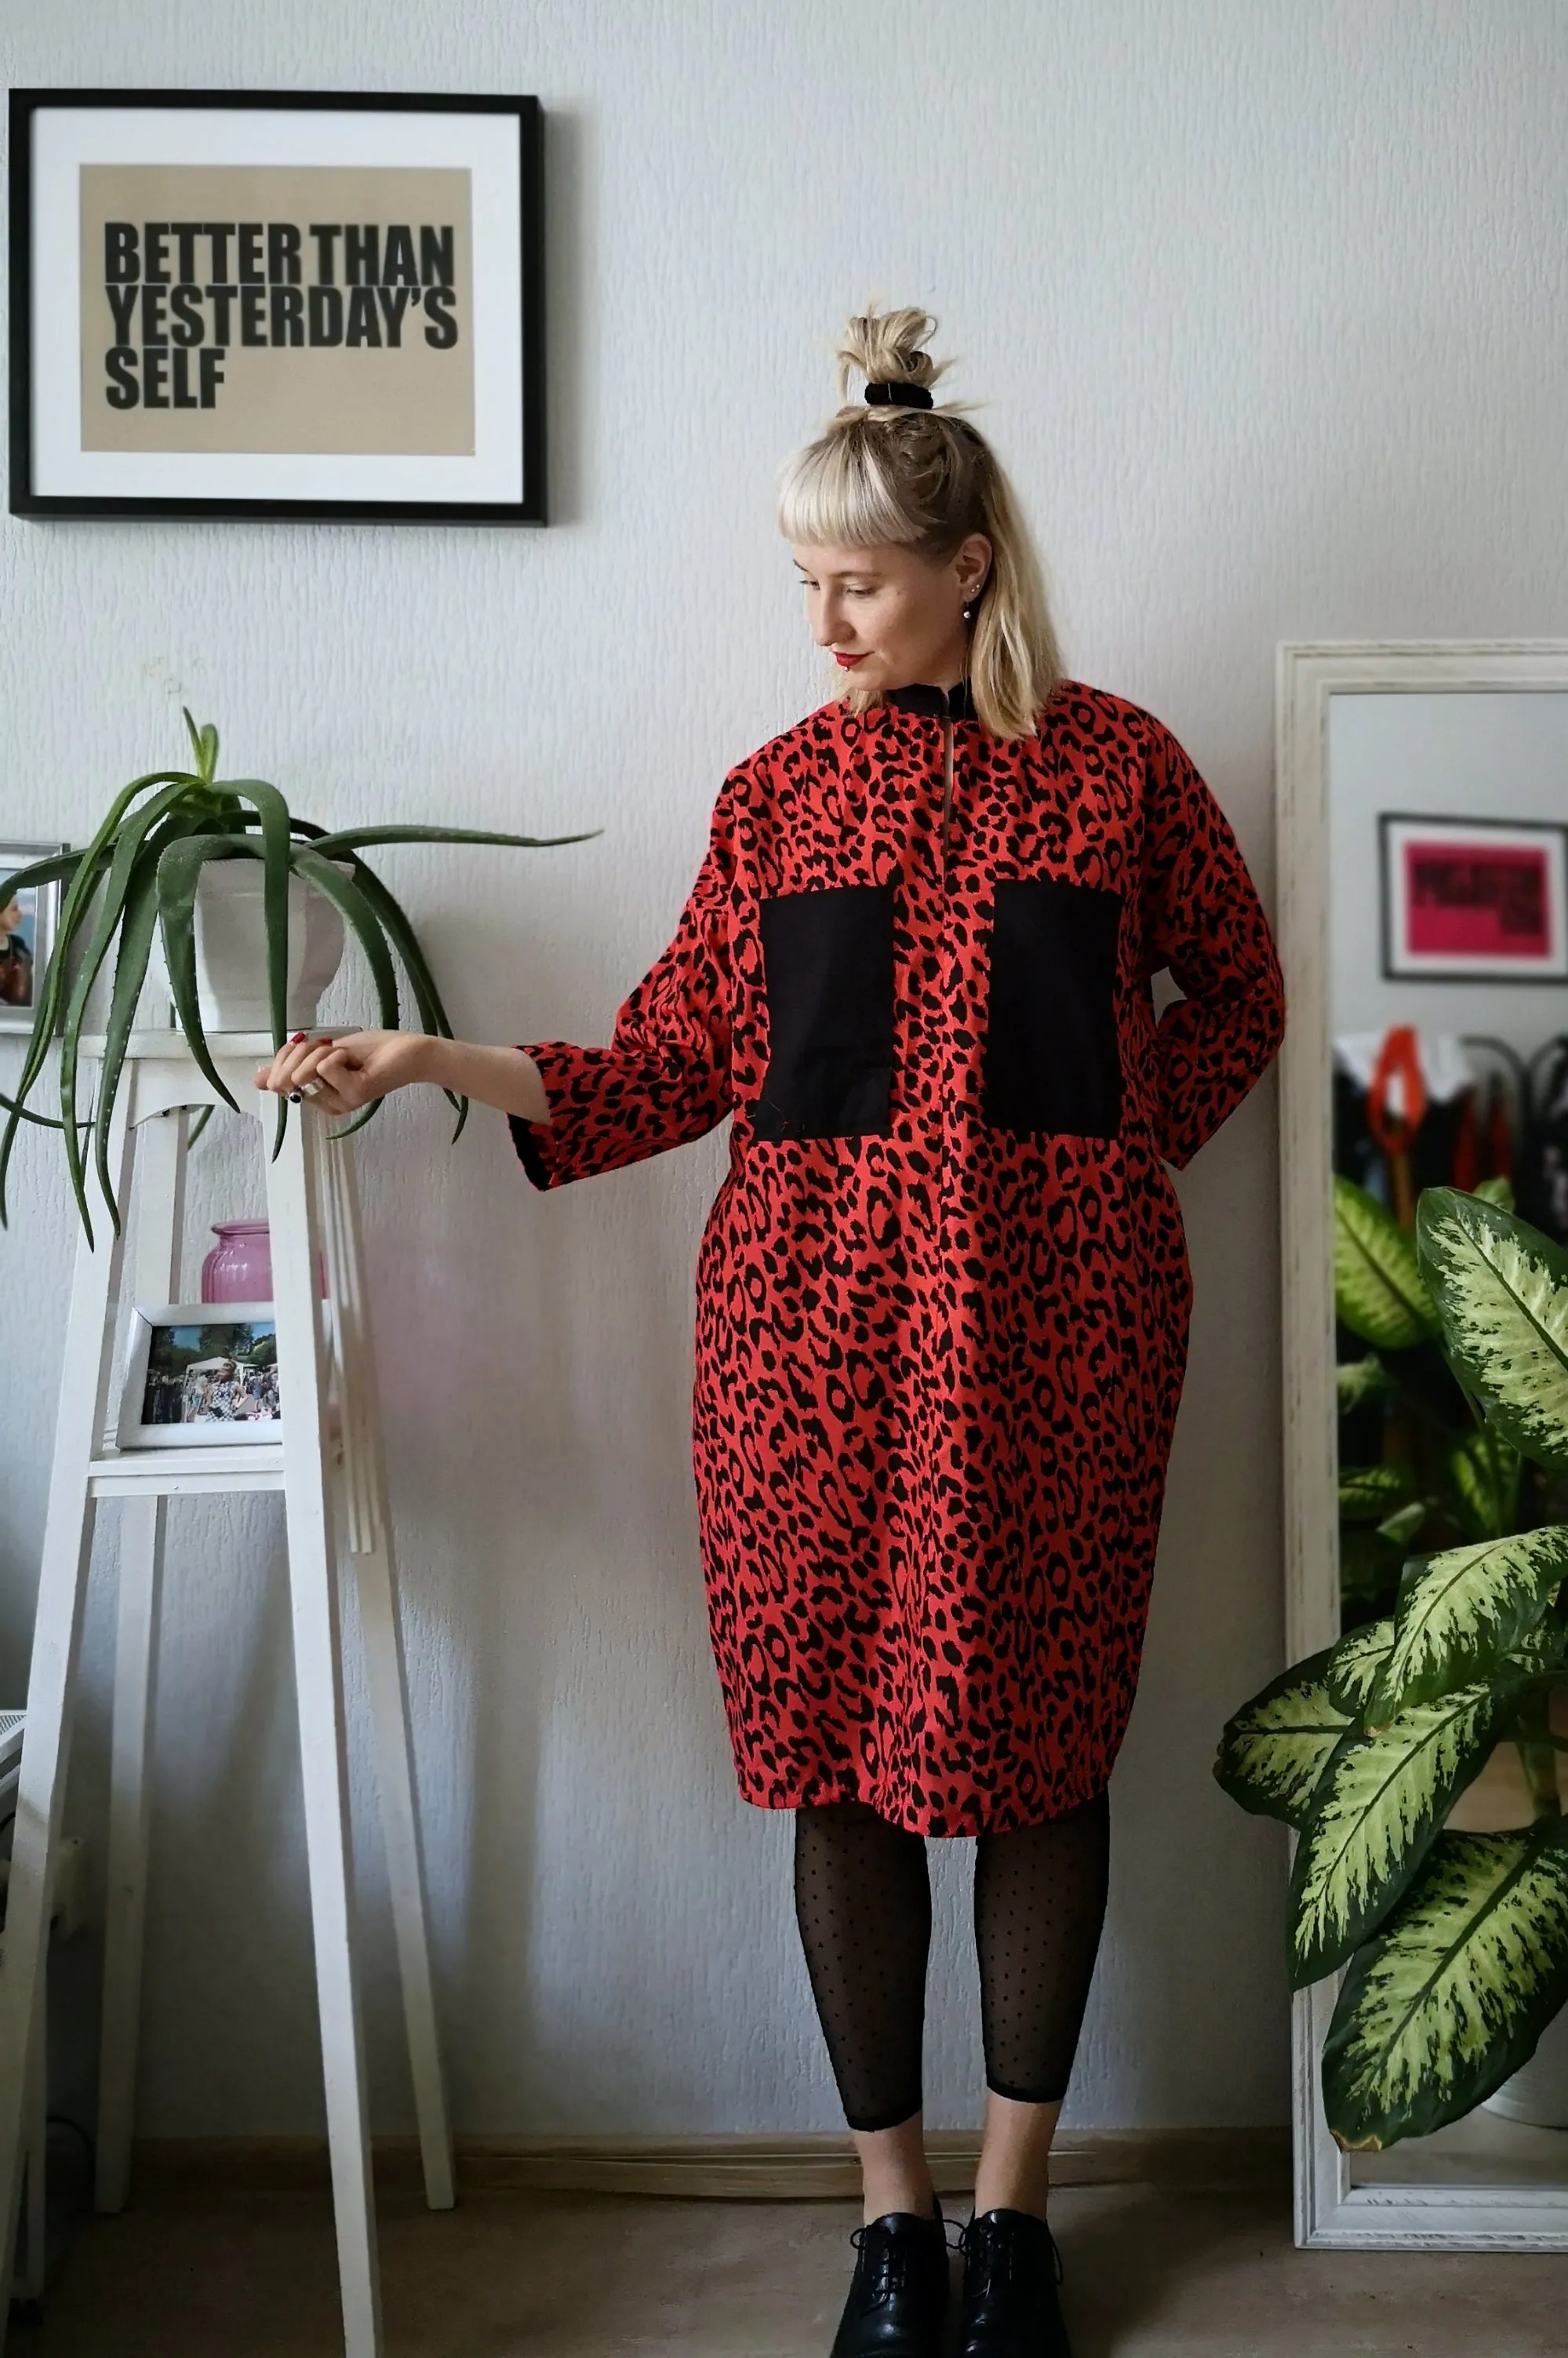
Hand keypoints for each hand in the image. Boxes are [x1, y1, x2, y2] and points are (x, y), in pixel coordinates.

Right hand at [254, 1029, 433, 1114]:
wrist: (407, 1051)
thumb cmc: (369, 1051)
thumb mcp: (322, 1054)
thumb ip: (292, 1066)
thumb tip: (258, 1081)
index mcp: (316, 1097)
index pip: (277, 1079)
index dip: (285, 1055)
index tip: (307, 1044)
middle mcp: (326, 1105)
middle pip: (288, 1076)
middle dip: (302, 1052)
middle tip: (330, 1048)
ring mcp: (340, 1102)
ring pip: (306, 1071)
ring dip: (322, 1052)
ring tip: (346, 1055)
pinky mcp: (354, 1093)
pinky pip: (325, 1068)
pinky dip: (337, 1055)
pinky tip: (355, 1060)